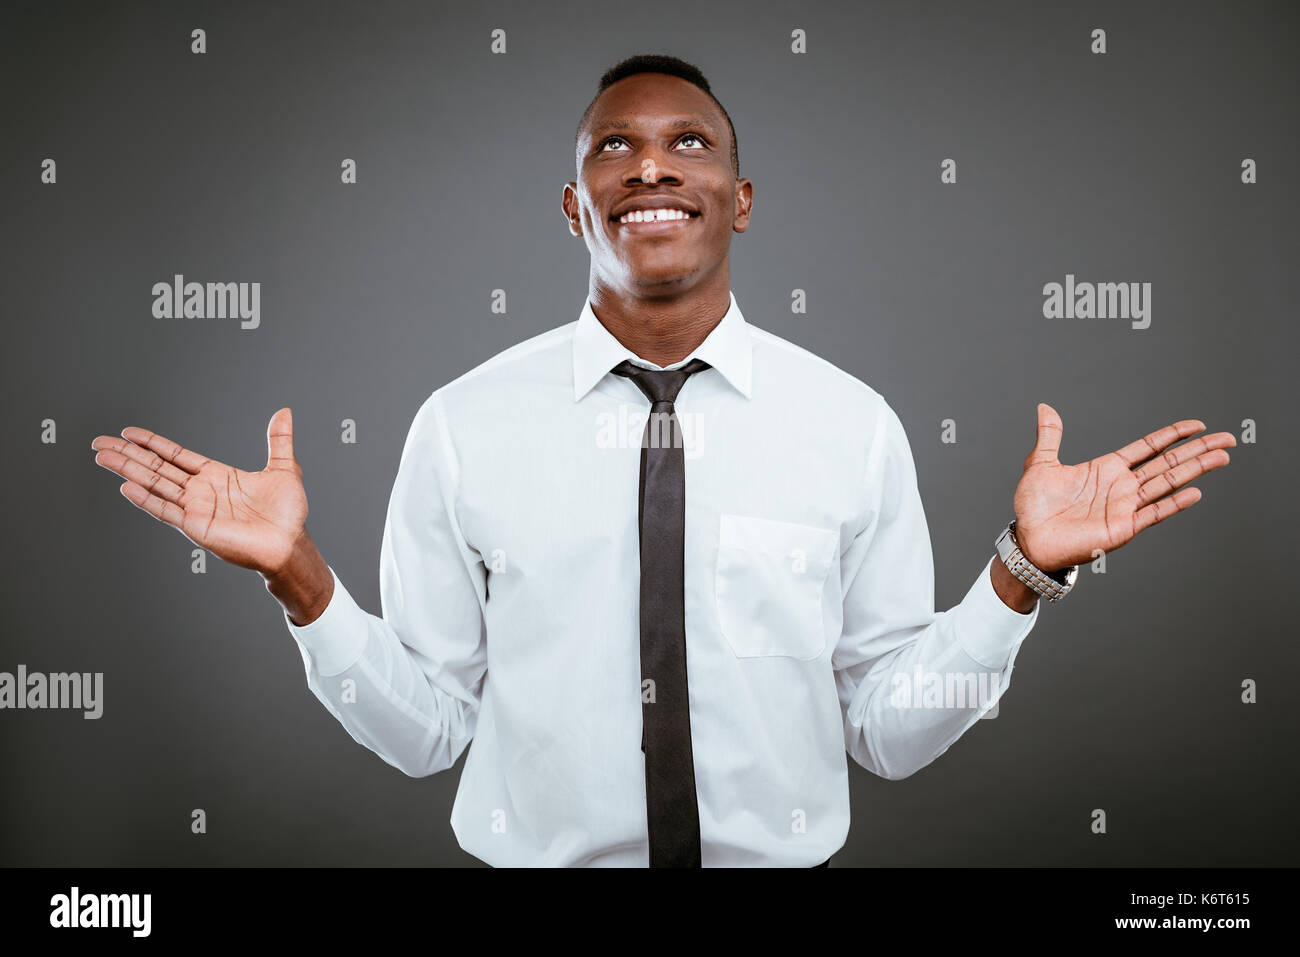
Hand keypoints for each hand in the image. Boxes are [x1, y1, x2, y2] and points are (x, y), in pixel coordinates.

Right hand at [91, 408, 308, 575]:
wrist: (291, 544)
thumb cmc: (288, 513)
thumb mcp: (284, 468)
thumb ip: (279, 440)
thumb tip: (284, 412)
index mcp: (215, 476)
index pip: (176, 456)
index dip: (152, 444)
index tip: (128, 433)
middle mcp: (200, 492)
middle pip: (156, 468)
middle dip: (128, 455)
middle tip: (99, 442)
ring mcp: (195, 509)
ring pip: (154, 485)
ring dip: (128, 471)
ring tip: (102, 457)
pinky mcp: (196, 527)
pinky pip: (165, 510)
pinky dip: (145, 499)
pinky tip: (125, 486)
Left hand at [1010, 403, 1234, 572]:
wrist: (1029, 541)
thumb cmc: (1035, 507)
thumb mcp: (1041, 464)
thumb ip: (1050, 436)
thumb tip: (1045, 407)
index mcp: (1107, 469)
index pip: (1148, 447)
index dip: (1172, 435)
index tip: (1197, 424)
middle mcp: (1122, 487)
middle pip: (1168, 463)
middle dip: (1198, 450)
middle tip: (1228, 438)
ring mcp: (1125, 507)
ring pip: (1168, 483)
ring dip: (1195, 470)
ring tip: (1222, 457)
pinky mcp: (1123, 528)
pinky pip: (1153, 513)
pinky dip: (1174, 503)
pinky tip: (1195, 492)